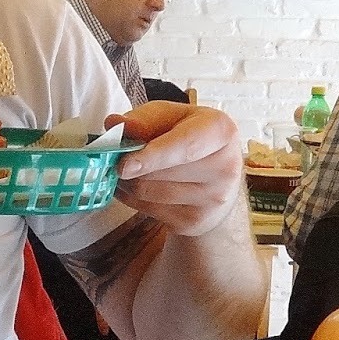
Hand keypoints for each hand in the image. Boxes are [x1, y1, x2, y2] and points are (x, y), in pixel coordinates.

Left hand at [108, 101, 244, 237]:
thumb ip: (144, 119)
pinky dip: (131, 198)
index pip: (185, 147)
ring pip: (149, 192)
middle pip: (160, 172)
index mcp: (220, 131)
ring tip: (124, 170)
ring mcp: (213, 199)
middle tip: (114, 158)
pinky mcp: (196, 221)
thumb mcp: (172, 118)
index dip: (153, 156)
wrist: (217, 180)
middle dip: (130, 166)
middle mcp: (224, 167)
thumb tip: (115, 123)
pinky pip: (148, 210)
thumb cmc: (189, 138)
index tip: (125, 165)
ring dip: (126, 181)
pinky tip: (133, 186)